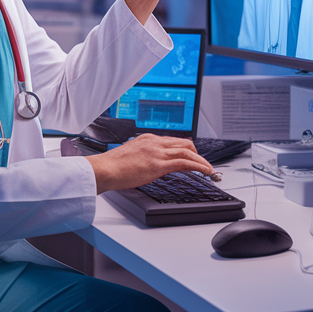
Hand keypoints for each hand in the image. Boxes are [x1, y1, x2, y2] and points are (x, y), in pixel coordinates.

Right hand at [85, 134, 212, 193]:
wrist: (104, 169)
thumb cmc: (111, 167)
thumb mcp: (129, 156)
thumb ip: (141, 158)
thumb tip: (145, 167)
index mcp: (146, 139)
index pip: (172, 141)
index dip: (185, 149)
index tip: (190, 156)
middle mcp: (154, 142)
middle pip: (184, 142)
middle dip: (196, 153)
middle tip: (202, 163)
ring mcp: (157, 152)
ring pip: (187, 151)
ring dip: (201, 160)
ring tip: (208, 169)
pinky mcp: (159, 164)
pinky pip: (185, 162)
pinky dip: (199, 166)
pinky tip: (205, 172)